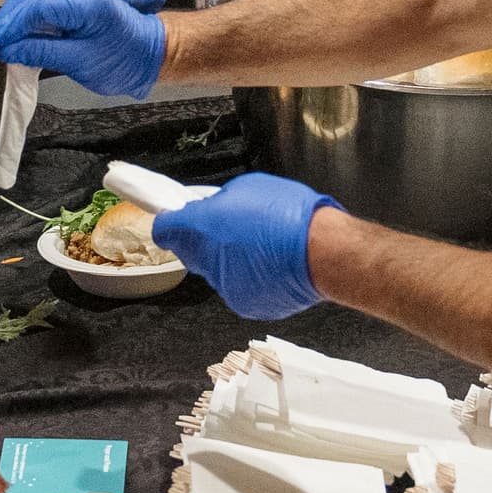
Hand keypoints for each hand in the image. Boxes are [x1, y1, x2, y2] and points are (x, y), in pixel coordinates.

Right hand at [0, 0, 167, 99]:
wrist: (149, 52)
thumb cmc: (122, 60)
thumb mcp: (79, 62)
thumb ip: (41, 52)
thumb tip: (6, 49)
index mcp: (85, 1)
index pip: (35, 4)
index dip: (9, 26)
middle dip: (7, 20)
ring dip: (13, 17)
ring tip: (4, 44)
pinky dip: (25, 15)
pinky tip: (19, 35)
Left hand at [153, 173, 333, 317]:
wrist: (325, 252)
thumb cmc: (291, 216)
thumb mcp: (250, 188)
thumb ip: (222, 202)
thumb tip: (212, 209)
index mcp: (203, 227)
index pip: (166, 230)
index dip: (170, 224)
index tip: (174, 221)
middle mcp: (208, 260)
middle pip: (192, 252)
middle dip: (206, 241)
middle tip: (233, 228)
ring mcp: (226, 286)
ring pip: (218, 272)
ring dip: (231, 261)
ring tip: (263, 247)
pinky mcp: (245, 304)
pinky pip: (240, 288)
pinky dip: (251, 278)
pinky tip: (273, 266)